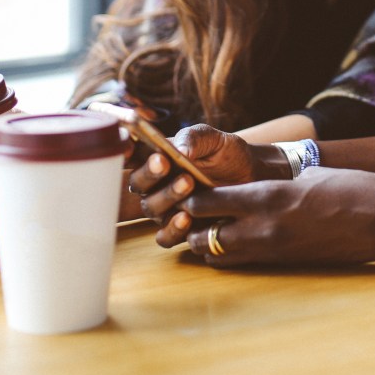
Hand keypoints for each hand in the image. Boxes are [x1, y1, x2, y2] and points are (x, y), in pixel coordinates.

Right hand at [128, 124, 269, 243]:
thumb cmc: (228, 155)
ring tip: (188, 182)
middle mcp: (155, 184)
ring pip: (151, 207)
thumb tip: (179, 149)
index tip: (127, 145)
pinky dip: (172, 229)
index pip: (130, 154)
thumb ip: (196, 138)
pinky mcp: (180, 229)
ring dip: (166, 196)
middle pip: (137, 183)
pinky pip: (165, 237)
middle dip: (148, 173)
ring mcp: (165, 208)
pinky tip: (186, 218)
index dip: (122, 150)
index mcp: (157, 157)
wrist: (252, 178)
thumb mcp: (215, 139)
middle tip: (164, 162)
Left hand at [179, 169, 374, 266]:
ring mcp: (275, 250)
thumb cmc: (353, 187)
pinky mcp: (287, 264)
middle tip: (195, 214)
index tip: (189, 189)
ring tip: (215, 228)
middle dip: (194, 227)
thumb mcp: (307, 173)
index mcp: (268, 196)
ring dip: (212, 245)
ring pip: (222, 257)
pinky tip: (241, 239)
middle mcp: (264, 227)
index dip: (193, 197)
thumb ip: (274, 181)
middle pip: (206, 238)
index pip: (209, 202)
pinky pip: (246, 263)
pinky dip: (234, 254)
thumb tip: (251, 186)